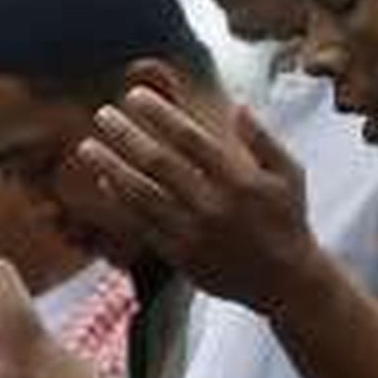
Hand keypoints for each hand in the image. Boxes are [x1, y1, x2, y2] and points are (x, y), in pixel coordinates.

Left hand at [78, 88, 320, 315]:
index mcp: (239, 180)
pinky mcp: (182, 257)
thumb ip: (263, 139)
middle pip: (159, 164)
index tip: (135, 96)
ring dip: (112, 168)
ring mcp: (194, 234)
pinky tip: (105, 182)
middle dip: (126, 135)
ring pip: (143, 195)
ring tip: (88, 147)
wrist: (286, 281)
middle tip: (103, 113)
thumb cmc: (288, 219)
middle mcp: (213, 205)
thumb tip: (238, 104)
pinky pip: (144, 225)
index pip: (190, 139)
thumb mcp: (290, 173)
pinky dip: (122, 203)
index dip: (160, 114)